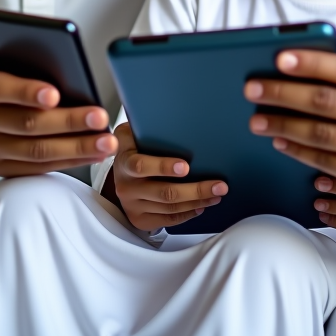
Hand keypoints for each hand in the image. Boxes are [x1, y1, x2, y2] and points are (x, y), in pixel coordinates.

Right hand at [0, 48, 117, 175]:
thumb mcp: (1, 54)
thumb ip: (26, 56)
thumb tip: (68, 63)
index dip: (26, 91)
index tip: (56, 93)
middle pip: (24, 124)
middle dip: (67, 122)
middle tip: (99, 117)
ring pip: (33, 151)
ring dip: (75, 148)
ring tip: (104, 142)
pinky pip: (35, 167)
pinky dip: (67, 161)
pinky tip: (91, 153)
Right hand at [109, 123, 227, 230]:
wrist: (116, 171)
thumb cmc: (134, 147)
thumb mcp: (133, 133)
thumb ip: (150, 129)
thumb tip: (179, 115)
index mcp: (124, 161)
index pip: (141, 165)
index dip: (163, 166)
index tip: (186, 166)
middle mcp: (126, 186)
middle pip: (164, 192)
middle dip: (196, 190)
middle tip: (219, 185)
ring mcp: (132, 205)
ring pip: (170, 208)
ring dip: (197, 202)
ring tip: (217, 194)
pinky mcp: (140, 219)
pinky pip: (167, 220)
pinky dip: (187, 214)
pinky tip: (201, 206)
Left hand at [246, 50, 335, 221]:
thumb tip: (316, 66)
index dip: (311, 62)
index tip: (280, 57)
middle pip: (326, 103)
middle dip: (283, 94)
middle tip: (253, 88)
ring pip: (321, 135)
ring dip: (283, 126)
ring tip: (258, 118)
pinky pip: (328, 164)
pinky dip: (301, 152)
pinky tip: (282, 142)